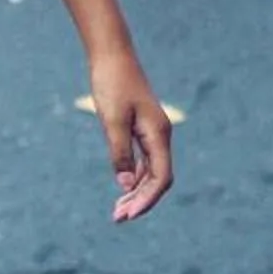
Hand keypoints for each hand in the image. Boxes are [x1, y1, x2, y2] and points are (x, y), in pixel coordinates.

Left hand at [90, 47, 174, 221]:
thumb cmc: (112, 84)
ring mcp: (152, 132)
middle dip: (140, 201)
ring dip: (136, 192)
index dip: (147, 199)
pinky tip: (122, 188)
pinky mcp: (142, 129)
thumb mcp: (112, 120)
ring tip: (117, 211)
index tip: (128, 215)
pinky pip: (144, 161)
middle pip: (158, 179)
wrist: (112, 55)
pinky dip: (134, 177)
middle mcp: (160, 135)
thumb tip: (126, 184)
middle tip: (117, 218)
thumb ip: (120, 152)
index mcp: (157, 134)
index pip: (161, 177)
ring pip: (151, 172)